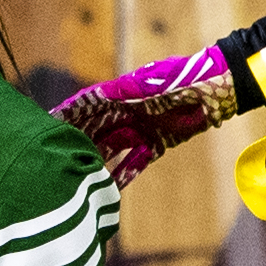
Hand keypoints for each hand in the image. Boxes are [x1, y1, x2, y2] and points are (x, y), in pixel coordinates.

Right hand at [51, 43, 237, 189]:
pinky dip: (124, 174)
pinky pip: (136, 161)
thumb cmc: (188, 76)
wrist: (219, 86)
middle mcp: (127, 110)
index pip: (86, 105)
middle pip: (94, 129)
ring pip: (111, 148)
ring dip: (96, 163)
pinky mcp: (158, 142)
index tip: (46, 126)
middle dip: (74, 143)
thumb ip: (131, 91)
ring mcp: (141, 127)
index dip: (66, 116)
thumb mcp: (157, 80)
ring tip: (76, 179)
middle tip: (52, 160)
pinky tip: (109, 189)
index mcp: (122, 92)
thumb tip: (102, 96)